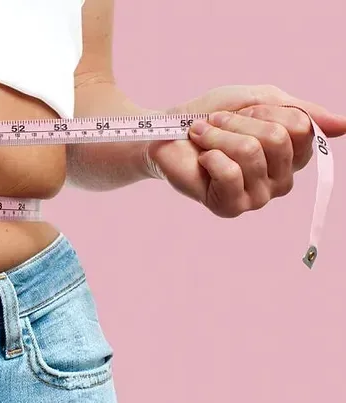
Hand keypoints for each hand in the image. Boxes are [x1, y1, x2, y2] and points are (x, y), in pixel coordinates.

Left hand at [146, 85, 345, 217]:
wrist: (168, 133)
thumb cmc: (211, 117)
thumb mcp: (258, 100)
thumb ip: (300, 112)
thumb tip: (344, 126)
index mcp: (291, 155)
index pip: (299, 126)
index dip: (265, 112)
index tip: (242, 113)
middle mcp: (281, 180)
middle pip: (278, 139)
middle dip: (238, 122)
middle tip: (216, 124)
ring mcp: (258, 197)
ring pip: (250, 153)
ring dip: (218, 136)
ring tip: (203, 138)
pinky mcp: (231, 207)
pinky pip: (230, 173)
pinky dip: (209, 156)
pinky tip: (202, 161)